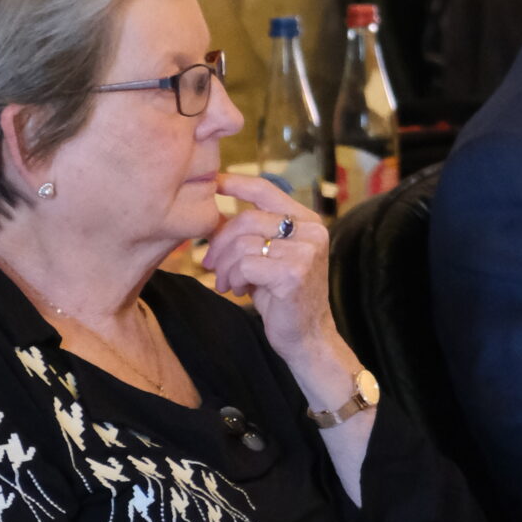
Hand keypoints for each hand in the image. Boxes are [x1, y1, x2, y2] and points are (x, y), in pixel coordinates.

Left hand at [203, 172, 355, 409]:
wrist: (308, 338)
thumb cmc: (283, 298)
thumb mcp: (267, 258)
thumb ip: (250, 234)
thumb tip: (213, 213)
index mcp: (307, 222)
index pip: (266, 190)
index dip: (236, 183)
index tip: (213, 183)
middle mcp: (311, 231)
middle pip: (247, 219)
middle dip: (220, 242)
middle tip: (210, 264)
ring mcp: (305, 252)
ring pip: (243, 243)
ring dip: (225, 266)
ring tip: (227, 283)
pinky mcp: (293, 273)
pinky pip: (246, 264)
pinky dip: (235, 277)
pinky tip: (239, 290)